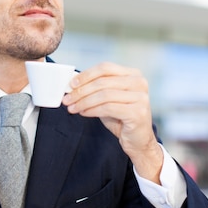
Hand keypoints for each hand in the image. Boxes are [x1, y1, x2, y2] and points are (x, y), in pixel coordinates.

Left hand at [62, 62, 162, 182]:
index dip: (86, 75)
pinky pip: (108, 108)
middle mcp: (139, 82)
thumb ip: (96, 88)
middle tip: (67, 99)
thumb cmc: (122, 118)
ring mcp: (141, 97)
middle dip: (81, 91)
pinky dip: (92, 110)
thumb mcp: (108, 99)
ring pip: (104, 95)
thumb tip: (72, 84)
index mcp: (133, 74)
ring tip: (72, 108)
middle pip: (103, 81)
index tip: (71, 84)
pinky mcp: (138, 112)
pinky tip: (84, 113)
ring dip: (84, 101)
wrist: (138, 140)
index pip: (105, 68)